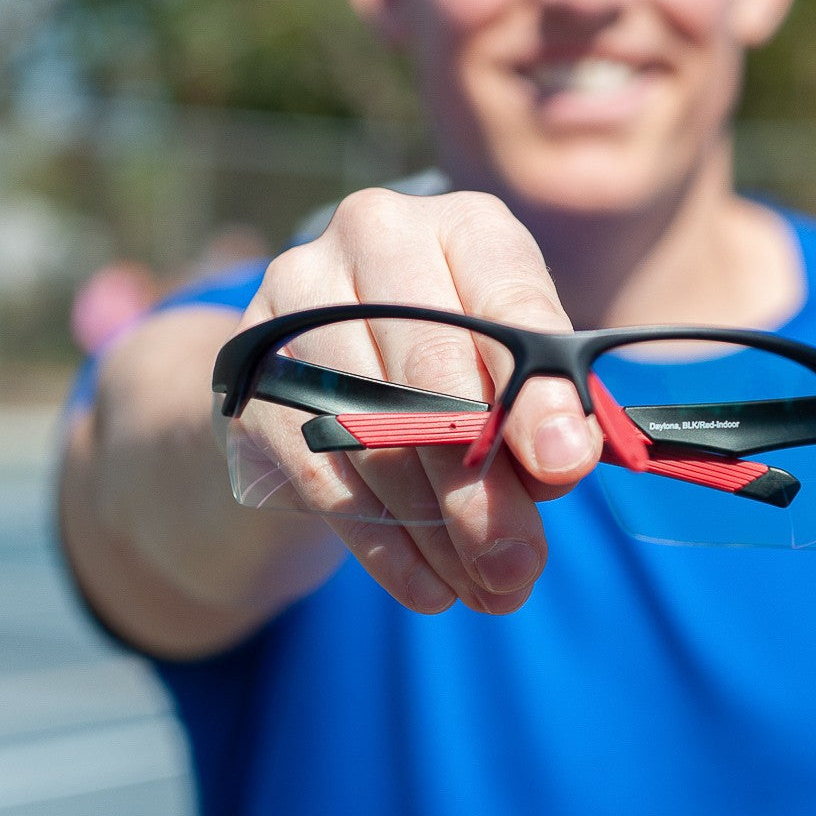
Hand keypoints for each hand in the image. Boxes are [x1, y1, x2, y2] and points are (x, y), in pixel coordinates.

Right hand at [224, 188, 602, 614]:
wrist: (330, 359)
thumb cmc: (459, 364)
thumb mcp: (517, 370)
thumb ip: (546, 411)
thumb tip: (560, 464)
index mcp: (465, 225)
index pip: (509, 307)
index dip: (539, 394)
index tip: (566, 468)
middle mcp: (377, 236)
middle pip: (433, 376)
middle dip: (484, 487)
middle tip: (519, 567)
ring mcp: (299, 293)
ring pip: (373, 429)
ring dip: (435, 528)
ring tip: (486, 590)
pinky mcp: (249, 363)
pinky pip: (318, 467)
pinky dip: (379, 539)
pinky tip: (425, 584)